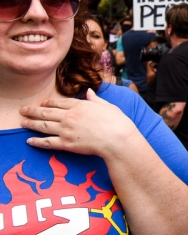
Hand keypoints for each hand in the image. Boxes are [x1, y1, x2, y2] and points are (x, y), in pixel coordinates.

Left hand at [20, 88, 137, 157]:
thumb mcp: (107, 106)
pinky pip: (47, 142)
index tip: (43, 103)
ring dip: (31, 124)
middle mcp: (70, 116)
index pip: (60, 102)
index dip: (49, 102)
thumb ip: (95, 99)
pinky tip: (29, 141)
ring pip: (44, 126)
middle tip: (24, 110)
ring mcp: (66, 130)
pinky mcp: (66, 143)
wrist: (117, 139)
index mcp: (80, 106)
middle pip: (47, 112)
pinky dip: (37, 141)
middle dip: (33, 111)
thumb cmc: (117, 122)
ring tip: (22, 122)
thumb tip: (89, 92)